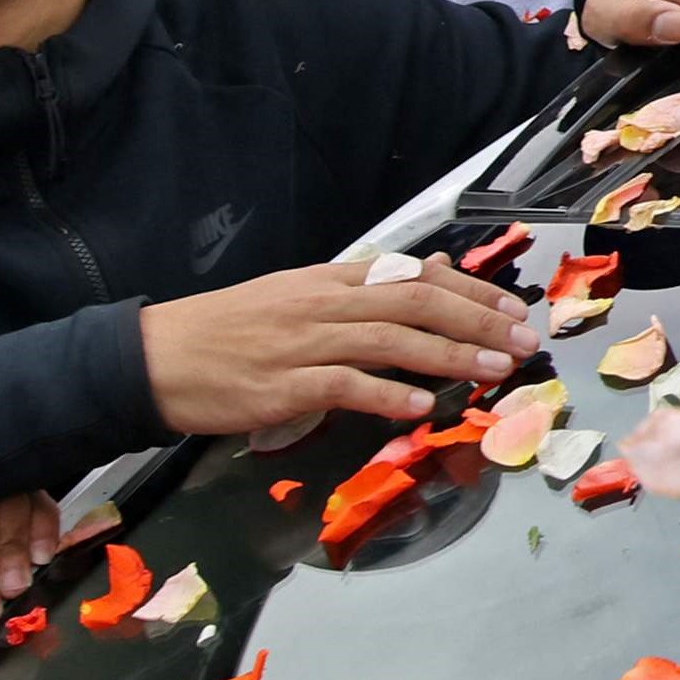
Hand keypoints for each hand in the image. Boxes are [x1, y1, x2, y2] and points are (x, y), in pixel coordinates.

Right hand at [137, 260, 529, 442]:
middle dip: (476, 321)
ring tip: (494, 370)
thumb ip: (362, 292)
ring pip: (390, 340)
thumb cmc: (231, 332)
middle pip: (415, 302)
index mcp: (331, 280)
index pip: (415, 275)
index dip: (470, 291)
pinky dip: (387, 393)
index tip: (511, 309)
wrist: (156, 357)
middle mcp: (324, 303)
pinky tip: (422, 404)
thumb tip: (428, 275)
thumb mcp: (300, 297)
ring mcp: (303, 342)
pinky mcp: (283, 384)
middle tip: (522, 341)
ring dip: (449, 355)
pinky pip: (344, 385)